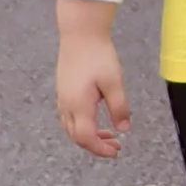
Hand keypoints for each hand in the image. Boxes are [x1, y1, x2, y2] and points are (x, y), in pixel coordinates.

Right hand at [54, 3, 129, 157]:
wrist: (79, 33)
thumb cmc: (97, 55)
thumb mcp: (114, 82)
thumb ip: (119, 108)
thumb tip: (123, 129)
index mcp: (78, 106)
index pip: (86, 138)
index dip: (100, 149)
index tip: (116, 152)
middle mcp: (66, 105)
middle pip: (77, 136)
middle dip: (95, 145)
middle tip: (115, 146)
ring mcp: (62, 98)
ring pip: (71, 127)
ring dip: (88, 135)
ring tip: (107, 134)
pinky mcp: (62, 90)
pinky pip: (69, 116)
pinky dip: (82, 124)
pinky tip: (95, 118)